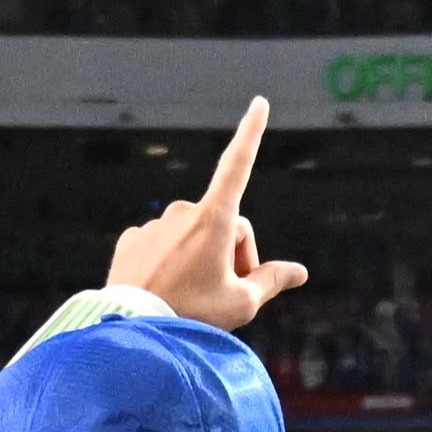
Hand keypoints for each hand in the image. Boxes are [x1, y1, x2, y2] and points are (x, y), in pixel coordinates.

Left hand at [105, 96, 307, 328]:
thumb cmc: (192, 315)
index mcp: (214, 219)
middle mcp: (183, 212)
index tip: (259, 103)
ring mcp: (155, 225)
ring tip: (195, 296)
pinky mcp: (133, 240)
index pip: (238, 165)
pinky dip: (172, 263)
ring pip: (193, 236)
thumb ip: (272, 280)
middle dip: (235, 253)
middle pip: (227, 224)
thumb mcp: (241, 303)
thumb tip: (299, 272)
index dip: (251, 133)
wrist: (132, 328)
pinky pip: (163, 245)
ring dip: (203, 258)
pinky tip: (168, 289)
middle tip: (230, 290)